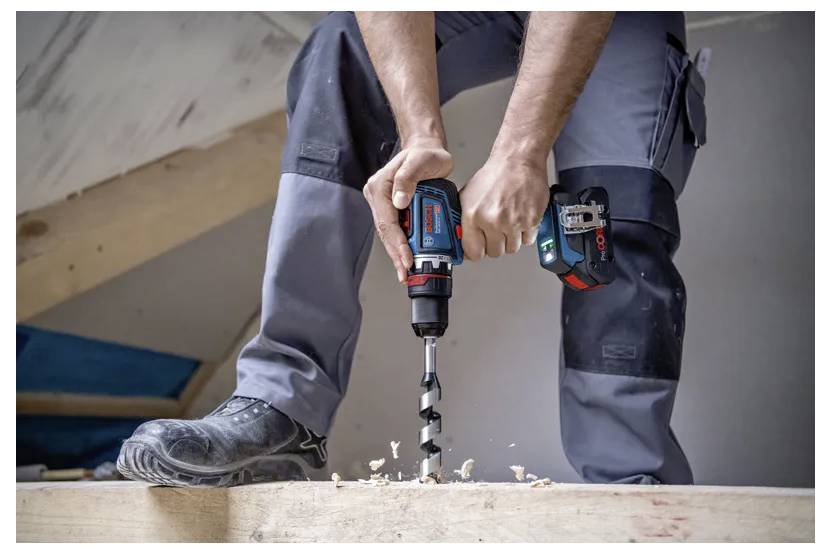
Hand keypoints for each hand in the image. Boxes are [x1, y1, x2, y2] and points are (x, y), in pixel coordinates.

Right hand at [363, 138, 452, 282]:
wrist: (428, 150)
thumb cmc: (424, 154)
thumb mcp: (418, 162)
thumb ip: (407, 179)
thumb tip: (399, 201)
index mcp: (379, 187)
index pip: (387, 221)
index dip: (397, 242)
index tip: (407, 257)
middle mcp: (378, 197)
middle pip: (386, 232)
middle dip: (396, 254)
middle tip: (405, 272)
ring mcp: (385, 205)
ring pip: (389, 235)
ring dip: (398, 254)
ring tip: (406, 272)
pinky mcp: (394, 210)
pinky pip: (396, 231)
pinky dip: (402, 245)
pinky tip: (408, 258)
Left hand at [460, 154, 548, 260]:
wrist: (518, 161)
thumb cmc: (495, 175)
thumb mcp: (468, 196)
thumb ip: (464, 220)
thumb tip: (461, 239)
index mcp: (474, 216)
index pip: (473, 253)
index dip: (476, 251)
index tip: (479, 248)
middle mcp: (493, 221)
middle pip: (494, 253)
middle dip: (495, 244)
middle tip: (496, 231)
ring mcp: (514, 222)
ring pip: (512, 249)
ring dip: (511, 239)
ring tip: (509, 222)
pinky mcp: (531, 220)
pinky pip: (528, 240)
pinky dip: (525, 233)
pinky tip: (520, 218)